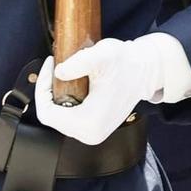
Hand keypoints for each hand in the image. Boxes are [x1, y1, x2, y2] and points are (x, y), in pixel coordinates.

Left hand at [35, 34, 190, 144]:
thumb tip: (59, 72)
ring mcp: (93, 134)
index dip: (42, 89)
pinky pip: (69, 119)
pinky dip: (66, 102)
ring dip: (57, 97)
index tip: (50, 66)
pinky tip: (73, 87)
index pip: (47, 112)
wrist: (148, 71)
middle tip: (54, 68)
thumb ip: (80, 62)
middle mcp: (90, 134)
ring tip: (64, 76)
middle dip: (49, 92)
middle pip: (52, 117)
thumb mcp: (104, 55)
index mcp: (89, 122)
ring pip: (59, 118)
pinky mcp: (95, 129)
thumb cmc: (129, 64)